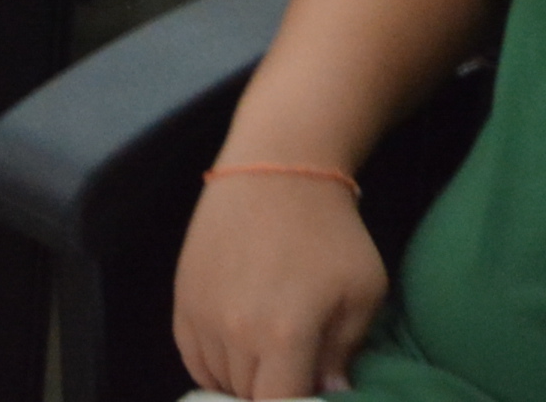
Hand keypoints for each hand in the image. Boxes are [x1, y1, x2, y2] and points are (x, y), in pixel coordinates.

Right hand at [172, 173, 386, 401]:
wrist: (277, 167)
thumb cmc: (331, 230)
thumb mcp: (362, 290)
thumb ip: (346, 352)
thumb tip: (330, 393)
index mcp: (285, 335)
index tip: (308, 390)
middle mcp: (236, 333)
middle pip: (248, 396)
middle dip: (274, 390)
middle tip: (296, 368)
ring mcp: (203, 315)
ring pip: (219, 380)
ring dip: (243, 378)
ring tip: (269, 354)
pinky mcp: (183, 298)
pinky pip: (192, 358)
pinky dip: (213, 365)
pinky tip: (237, 351)